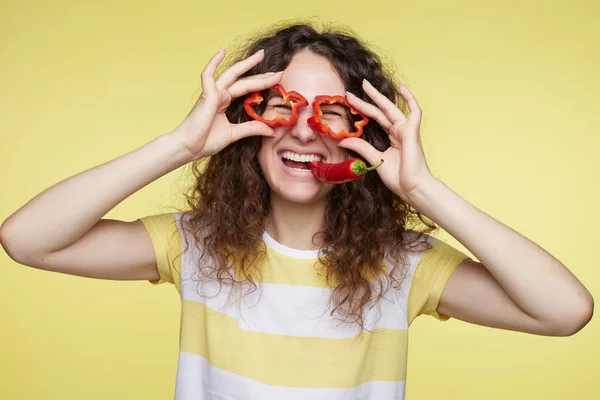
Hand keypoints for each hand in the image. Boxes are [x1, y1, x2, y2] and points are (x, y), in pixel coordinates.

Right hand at [170, 48, 282, 159]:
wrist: (189, 148)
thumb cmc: (205, 141)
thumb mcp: (235, 133)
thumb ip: (252, 128)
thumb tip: (271, 130)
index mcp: (225, 101)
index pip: (247, 88)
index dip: (262, 84)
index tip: (278, 80)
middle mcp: (220, 94)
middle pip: (244, 80)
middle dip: (261, 75)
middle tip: (279, 71)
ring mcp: (213, 93)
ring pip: (232, 74)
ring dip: (247, 64)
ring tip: (261, 55)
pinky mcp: (206, 95)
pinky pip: (208, 74)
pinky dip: (214, 62)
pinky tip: (222, 50)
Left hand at [338, 80, 435, 205]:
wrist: (412, 188)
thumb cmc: (398, 178)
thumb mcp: (374, 159)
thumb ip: (361, 147)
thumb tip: (343, 139)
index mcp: (392, 137)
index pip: (374, 119)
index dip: (362, 110)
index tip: (347, 103)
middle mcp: (399, 131)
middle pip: (379, 111)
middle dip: (365, 100)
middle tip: (349, 92)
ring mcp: (406, 130)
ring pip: (390, 108)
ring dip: (377, 96)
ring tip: (364, 85)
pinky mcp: (412, 131)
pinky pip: (414, 111)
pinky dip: (410, 98)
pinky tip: (402, 87)